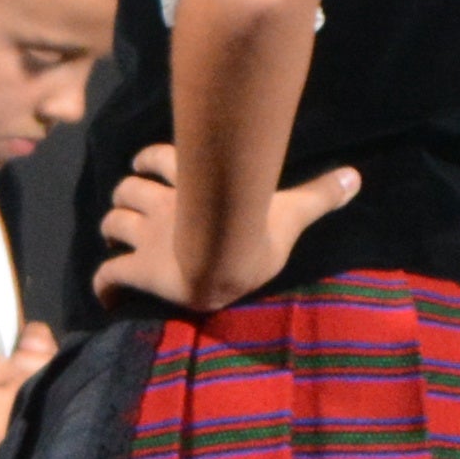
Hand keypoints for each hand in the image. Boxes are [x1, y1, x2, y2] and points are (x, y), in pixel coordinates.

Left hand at [94, 147, 358, 312]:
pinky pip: (108, 276)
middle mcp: (162, 207)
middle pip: (127, 190)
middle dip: (125, 195)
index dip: (150, 160)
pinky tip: (106, 298)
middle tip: (129, 205)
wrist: (226, 263)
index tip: (146, 165)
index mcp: (191, 188)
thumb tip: (356, 177)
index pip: (160, 160)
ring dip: (111, 229)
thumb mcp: (292, 211)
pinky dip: (103, 286)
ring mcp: (146, 239)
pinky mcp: (137, 271)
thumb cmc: (257, 234)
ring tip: (114, 237)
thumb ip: (319, 195)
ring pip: (112, 224)